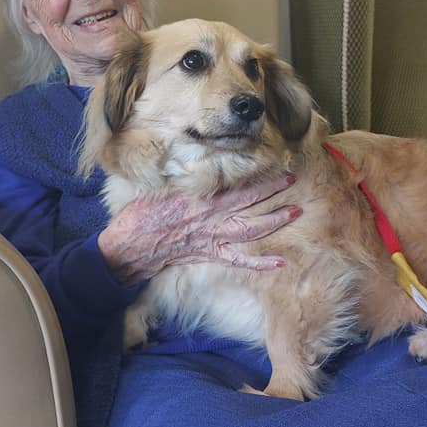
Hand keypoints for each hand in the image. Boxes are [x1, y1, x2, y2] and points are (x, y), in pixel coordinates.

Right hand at [98, 173, 299, 284]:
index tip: (275, 165)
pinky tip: (279, 262)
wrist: (131, 247)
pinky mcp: (209, 254)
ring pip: (251, 230)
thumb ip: (185, 179)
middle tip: (293, 180)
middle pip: (250, 204)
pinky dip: (260, 263)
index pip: (238, 186)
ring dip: (274, 221)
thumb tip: (200, 164)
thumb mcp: (163, 188)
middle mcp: (212, 218)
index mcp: (201, 200)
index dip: (260, 177)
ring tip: (294, 212)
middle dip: (273, 192)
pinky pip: (239, 260)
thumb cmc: (142, 215)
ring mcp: (212, 238)